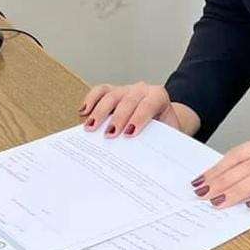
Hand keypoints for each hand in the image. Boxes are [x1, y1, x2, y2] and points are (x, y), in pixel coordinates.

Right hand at [78, 82, 200, 137]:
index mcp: (158, 97)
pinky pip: (100, 91)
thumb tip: (150, 160)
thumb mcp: (167, 135)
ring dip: (100, 112)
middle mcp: (141, 90)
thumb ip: (160, 141)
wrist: (161, 119)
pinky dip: (91, 99)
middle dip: (117, 118)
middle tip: (108, 135)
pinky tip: (83, 112)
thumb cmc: (162, 129)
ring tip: (90, 128)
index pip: (148, 105)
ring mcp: (125, 89)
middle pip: (128, 100)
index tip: (130, 133)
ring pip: (112, 95)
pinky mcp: (113, 91)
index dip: (139, 118)